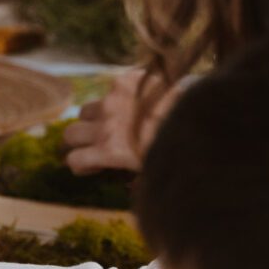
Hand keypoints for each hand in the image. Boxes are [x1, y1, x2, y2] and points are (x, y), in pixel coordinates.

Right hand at [64, 70, 178, 176]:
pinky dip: (117, 97)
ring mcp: (112, 100)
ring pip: (86, 110)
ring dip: (94, 118)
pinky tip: (136, 101)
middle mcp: (104, 124)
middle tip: (93, 143)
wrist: (198, 113)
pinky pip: (108, 89)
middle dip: (79, 141)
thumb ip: (134, 181)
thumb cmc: (177, 149)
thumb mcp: (153, 172)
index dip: (80, 164)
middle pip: (70, 133)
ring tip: (114, 122)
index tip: (92, 165)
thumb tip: (128, 187)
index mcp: (109, 150)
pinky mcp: (123, 81)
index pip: (73, 159)